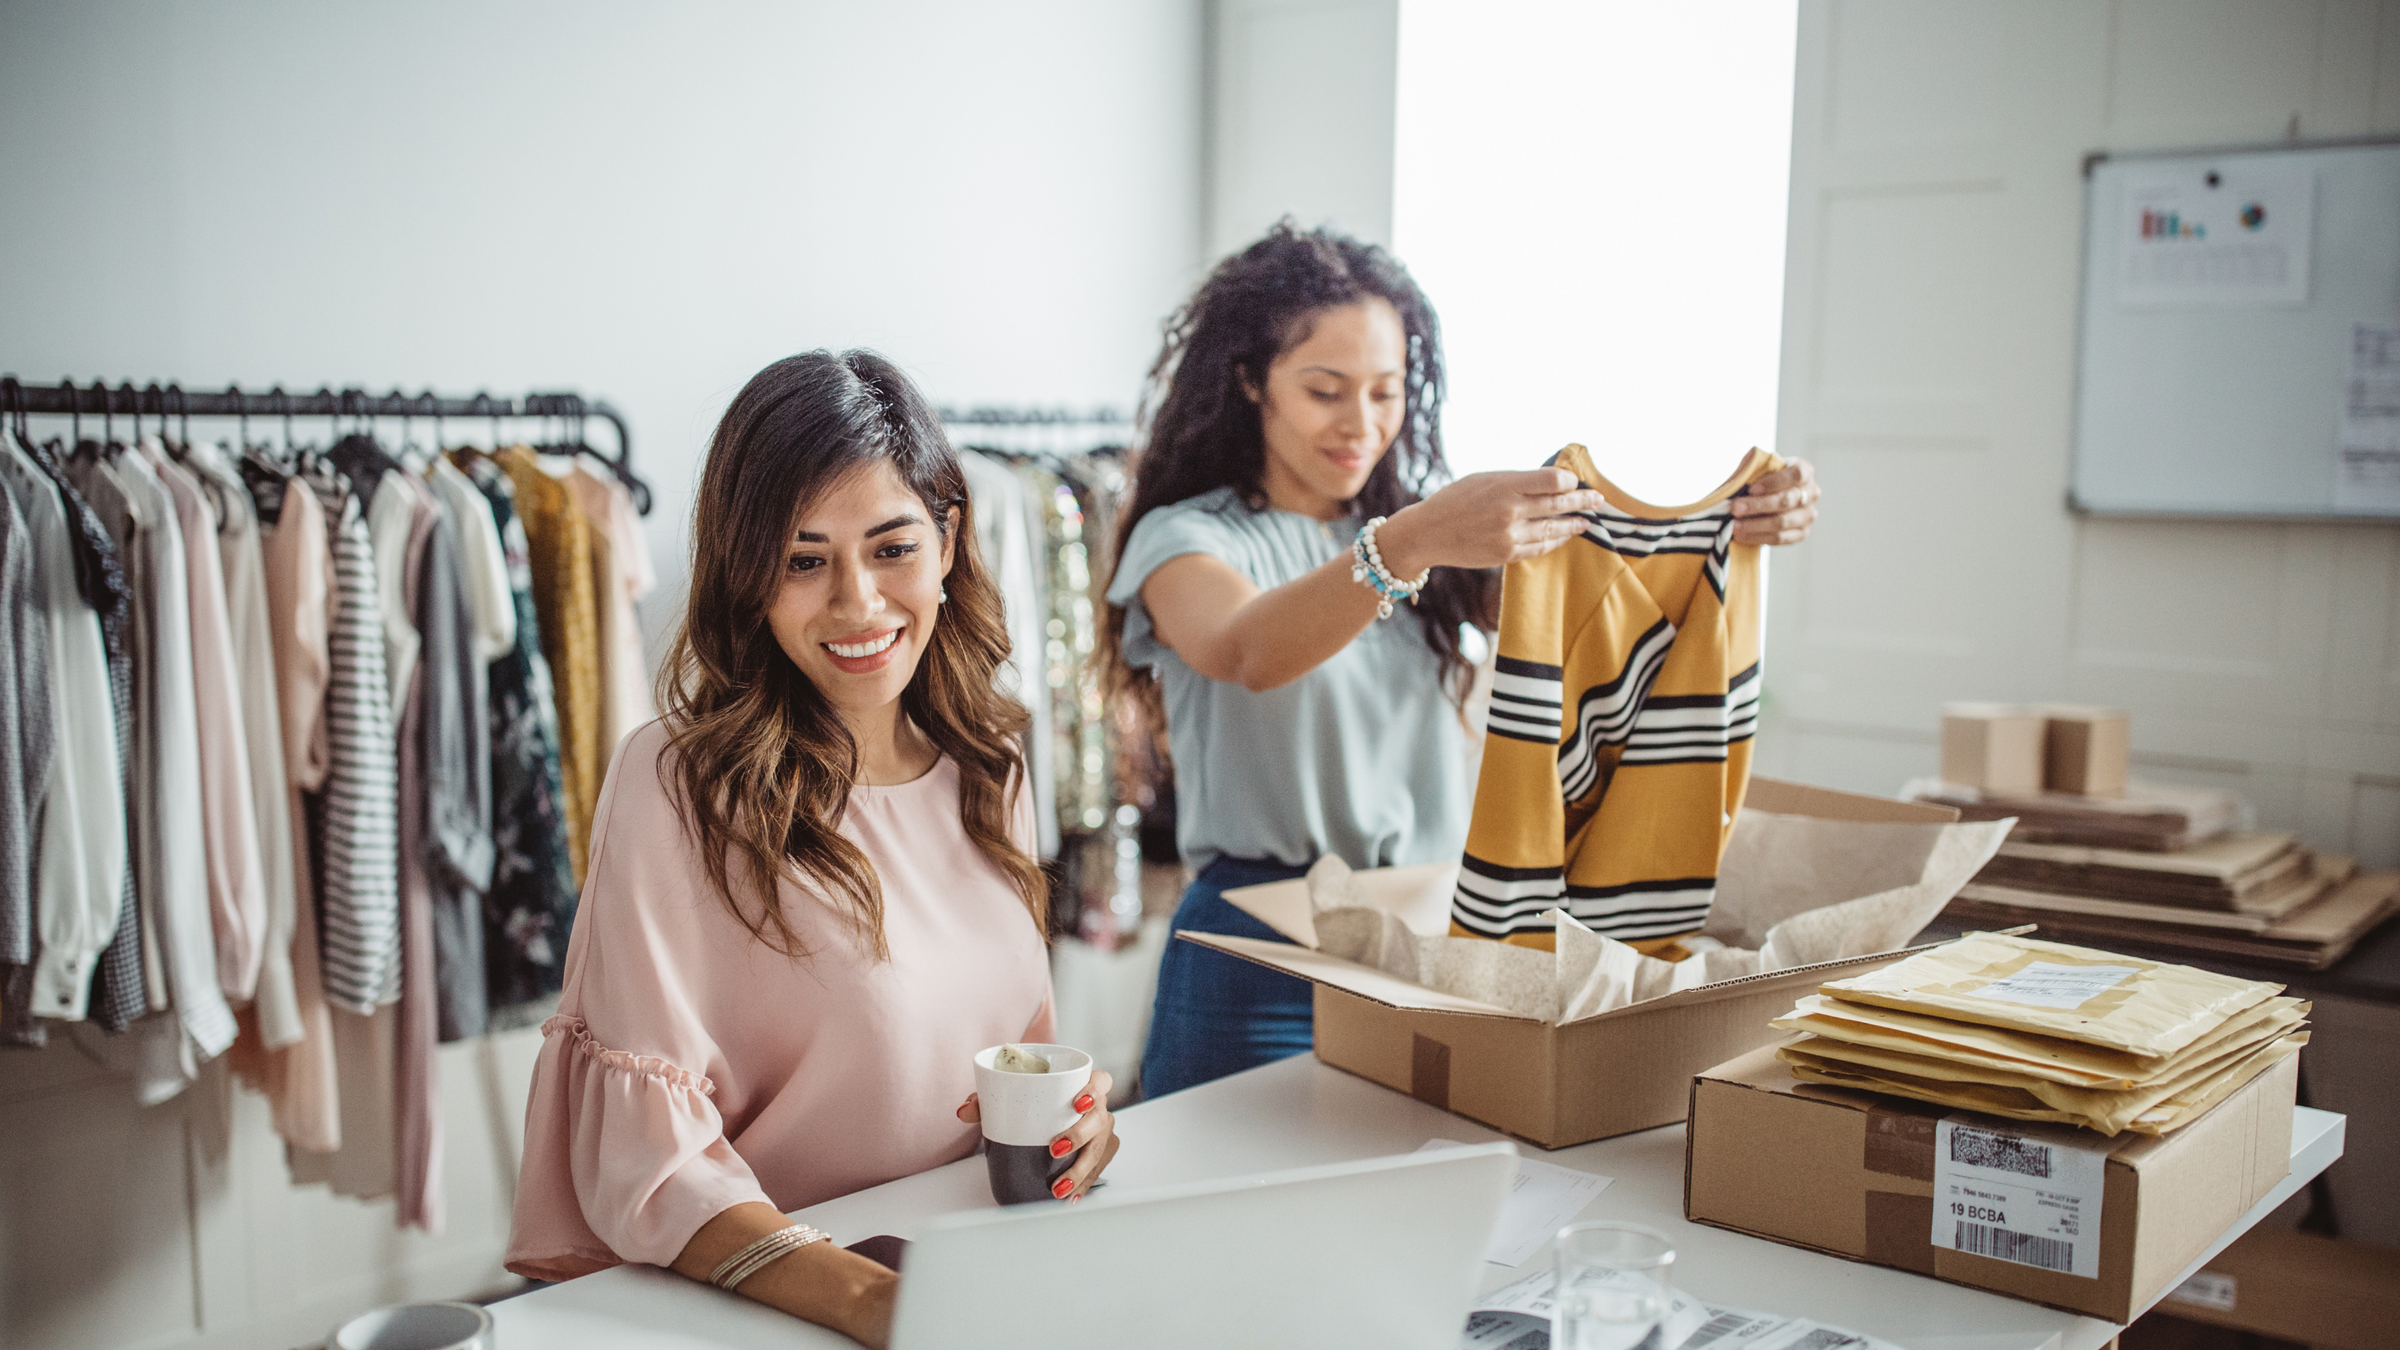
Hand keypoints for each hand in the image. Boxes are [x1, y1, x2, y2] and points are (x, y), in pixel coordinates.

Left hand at [956, 1070, 1121, 1200]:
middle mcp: (1098, 1108)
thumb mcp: (1006, 1097)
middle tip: (1055, 1148)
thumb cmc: (1030, 1102)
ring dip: (1081, 1170)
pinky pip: (1097, 1170)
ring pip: (1100, 1150)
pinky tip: (1070, 1197)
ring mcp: (1101, 1133)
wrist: (1041, 1117)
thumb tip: (964, 1111)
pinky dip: (1083, 1185)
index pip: (1100, 1081)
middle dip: (1080, 1136)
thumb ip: (985, 1101)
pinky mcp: (1100, 1154)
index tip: (1077, 1105)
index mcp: (1083, 1084)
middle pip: (1100, 1119)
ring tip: (1058, 1188)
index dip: (1094, 1091)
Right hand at [1375, 469, 1604, 575]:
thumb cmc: (1455, 499)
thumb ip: (1517, 481)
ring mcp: (1508, 536)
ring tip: (1586, 522)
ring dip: (1573, 525)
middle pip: (1558, 505)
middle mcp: (1509, 511)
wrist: (1427, 533)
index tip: (1576, 482)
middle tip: (1598, 500)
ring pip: (1552, 529)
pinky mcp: (1505, 555)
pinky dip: (1554, 541)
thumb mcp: (1484, 479)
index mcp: (1504, 485)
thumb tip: (1552, 482)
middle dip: (1582, 502)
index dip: (1570, 482)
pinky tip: (1564, 535)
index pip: (1552, 481)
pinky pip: (1539, 548)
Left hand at [1730, 457, 1818, 544]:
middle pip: (1787, 500)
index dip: (1774, 482)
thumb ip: (1750, 467)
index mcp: (1804, 470)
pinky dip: (1759, 537)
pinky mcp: (1802, 533)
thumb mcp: (1754, 468)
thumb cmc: (1759, 480)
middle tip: (1735, 508)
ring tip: (1735, 526)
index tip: (1751, 489)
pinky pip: (1782, 538)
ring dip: (1756, 525)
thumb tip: (1743, 471)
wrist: (1761, 501)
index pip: (1796, 474)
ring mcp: (1808, 514)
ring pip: (1783, 522)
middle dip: (1758, 505)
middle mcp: (1811, 492)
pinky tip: (1742, 535)